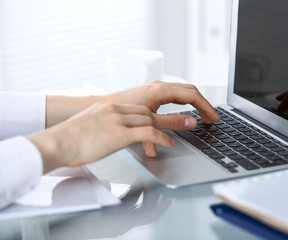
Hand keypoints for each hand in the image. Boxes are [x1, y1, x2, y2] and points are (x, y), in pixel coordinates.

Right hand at [27, 103, 174, 172]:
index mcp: (108, 108)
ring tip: (186, 128)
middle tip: (183, 120)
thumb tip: (110, 134)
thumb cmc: (69, 139)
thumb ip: (104, 125)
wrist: (57, 143)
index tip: (162, 118)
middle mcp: (115, 110)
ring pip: (151, 119)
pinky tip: (169, 143)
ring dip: (171, 125)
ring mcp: (118, 120)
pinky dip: (162, 137)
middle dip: (167, 117)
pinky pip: (148, 133)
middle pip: (148, 112)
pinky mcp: (119, 133)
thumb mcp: (89, 126)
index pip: (138, 108)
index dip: (153, 114)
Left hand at [103, 81, 219, 125]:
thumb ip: (172, 122)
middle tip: (211, 119)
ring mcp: (155, 89)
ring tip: (201, 116)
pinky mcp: (150, 94)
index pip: (193, 96)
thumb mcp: (150, 119)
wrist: (101, 107)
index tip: (214, 118)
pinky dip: (183, 104)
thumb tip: (192, 122)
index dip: (206, 107)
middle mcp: (160, 86)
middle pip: (190, 91)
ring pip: (182, 92)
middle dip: (203, 105)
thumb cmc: (122, 111)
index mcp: (162, 90)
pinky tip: (183, 113)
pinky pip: (173, 95)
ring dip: (194, 104)